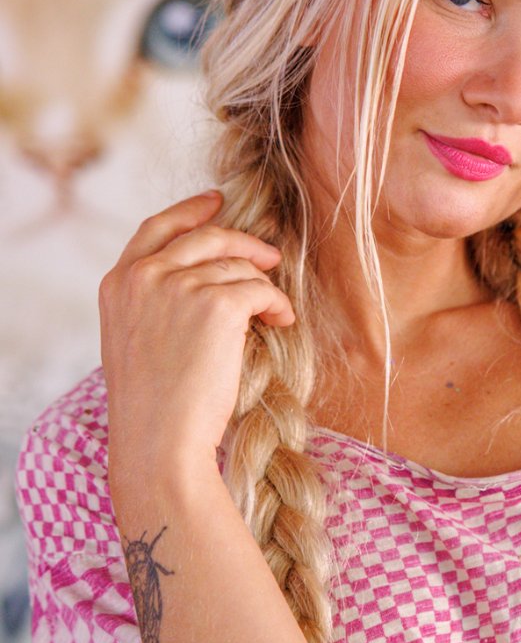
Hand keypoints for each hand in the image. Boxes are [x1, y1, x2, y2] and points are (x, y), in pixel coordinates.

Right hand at [100, 191, 294, 494]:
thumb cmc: (154, 406)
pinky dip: (277, 303)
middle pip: (205, 236)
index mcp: (117, 284)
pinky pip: (260, 289)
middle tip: (270, 255)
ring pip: (237, 267)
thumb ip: (155, 301)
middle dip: (243, 243)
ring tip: (273, 311)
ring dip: (263, 286)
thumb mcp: (136, 340)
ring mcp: (178, 286)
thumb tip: (206, 278)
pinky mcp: (217, 304)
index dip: (190, 211)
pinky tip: (282, 320)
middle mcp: (144, 277)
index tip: (215, 201)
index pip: (157, 228)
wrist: (160, 440)